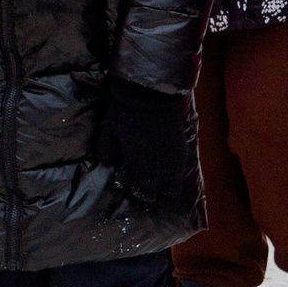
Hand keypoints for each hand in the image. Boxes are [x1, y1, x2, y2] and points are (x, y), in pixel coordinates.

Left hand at [95, 80, 201, 208]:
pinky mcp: (181, 146)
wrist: (150, 93)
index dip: (139, 192)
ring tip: (162, 180)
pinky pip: (181, 168)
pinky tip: (170, 165)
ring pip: (175, 184)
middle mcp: (156, 165)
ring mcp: (171, 157)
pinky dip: (176, 171)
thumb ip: (106, 150)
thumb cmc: (125, 112)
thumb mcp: (108, 130)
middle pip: (160, 192)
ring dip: (167, 185)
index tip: (135, 186)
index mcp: (137, 163)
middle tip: (148, 186)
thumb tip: (108, 164)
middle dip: (154, 193)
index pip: (142, 191)